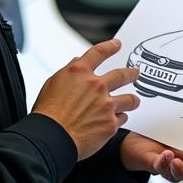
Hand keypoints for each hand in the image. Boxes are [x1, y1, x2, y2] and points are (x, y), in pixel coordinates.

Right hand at [33, 39, 138, 160]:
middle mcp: (96, 86)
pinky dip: (119, 118)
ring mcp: (106, 105)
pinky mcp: (111, 124)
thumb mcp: (52, 83)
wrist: (51, 138)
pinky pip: (122, 118)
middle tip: (135, 73)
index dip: (110, 47)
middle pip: (122, 75)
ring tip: (134, 101)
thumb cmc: (47, 113)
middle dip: (131, 73)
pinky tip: (116, 121)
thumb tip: (77, 62)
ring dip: (132, 100)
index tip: (117, 44)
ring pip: (130, 99)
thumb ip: (68, 71)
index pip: (99, 53)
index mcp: (79, 72)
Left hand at [120, 132, 182, 181]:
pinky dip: (163, 162)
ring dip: (178, 169)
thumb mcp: (175, 137)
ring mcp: (164, 167)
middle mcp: (176, 166)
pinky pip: (158, 166)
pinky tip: (167, 155)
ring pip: (174, 175)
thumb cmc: (156, 137)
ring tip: (177, 161)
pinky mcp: (151, 164)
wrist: (132, 139)